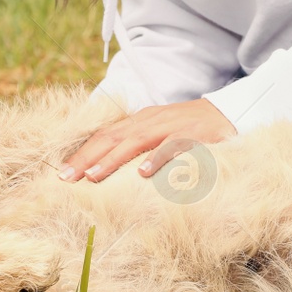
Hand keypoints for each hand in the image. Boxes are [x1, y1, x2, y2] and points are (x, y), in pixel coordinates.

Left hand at [60, 98, 235, 182]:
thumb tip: (106, 169)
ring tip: (92, 177)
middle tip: (65, 178)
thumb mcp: (158, 133)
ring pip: (135, 141)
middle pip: (111, 137)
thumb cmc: (190, 130)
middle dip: (86, 157)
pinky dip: (155, 159)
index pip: (104, 136)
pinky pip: (171, 147)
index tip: (62, 173)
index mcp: (139, 121)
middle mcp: (150, 121)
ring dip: (111, 160)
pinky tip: (142, 173)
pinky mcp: (192, 135)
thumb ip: (137, 146)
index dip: (82, 153)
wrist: (229, 113)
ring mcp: (170, 126)